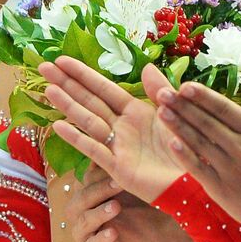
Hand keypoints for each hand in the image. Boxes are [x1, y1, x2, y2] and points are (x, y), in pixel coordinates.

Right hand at [40, 58, 185, 201]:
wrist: (196, 181)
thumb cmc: (188, 148)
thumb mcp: (175, 113)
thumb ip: (160, 90)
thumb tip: (147, 66)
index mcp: (135, 112)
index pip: (103, 88)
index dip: (82, 74)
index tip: (62, 60)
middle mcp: (121, 127)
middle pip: (89, 101)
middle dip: (67, 84)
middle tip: (44, 68)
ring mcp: (118, 147)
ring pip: (88, 121)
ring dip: (68, 105)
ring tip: (48, 90)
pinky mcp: (118, 168)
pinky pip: (95, 150)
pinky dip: (77, 138)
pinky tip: (58, 126)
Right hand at [62, 171, 200, 241]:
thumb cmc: (137, 213)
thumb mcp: (132, 192)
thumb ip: (123, 173)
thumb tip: (121, 144)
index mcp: (87, 196)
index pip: (84, 181)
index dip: (98, 173)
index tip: (116, 164)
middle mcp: (80, 214)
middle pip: (79, 199)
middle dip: (98, 191)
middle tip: (118, 184)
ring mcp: (83, 235)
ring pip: (82, 222)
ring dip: (98, 213)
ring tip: (116, 207)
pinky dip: (100, 240)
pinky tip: (113, 233)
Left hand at [152, 74, 240, 229]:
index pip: (224, 109)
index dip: (203, 97)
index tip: (185, 86)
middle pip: (206, 122)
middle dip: (183, 106)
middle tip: (162, 93)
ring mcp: (229, 168)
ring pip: (199, 142)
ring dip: (178, 126)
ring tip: (161, 111)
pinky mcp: (220, 188)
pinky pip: (199, 168)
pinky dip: (185, 156)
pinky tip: (170, 143)